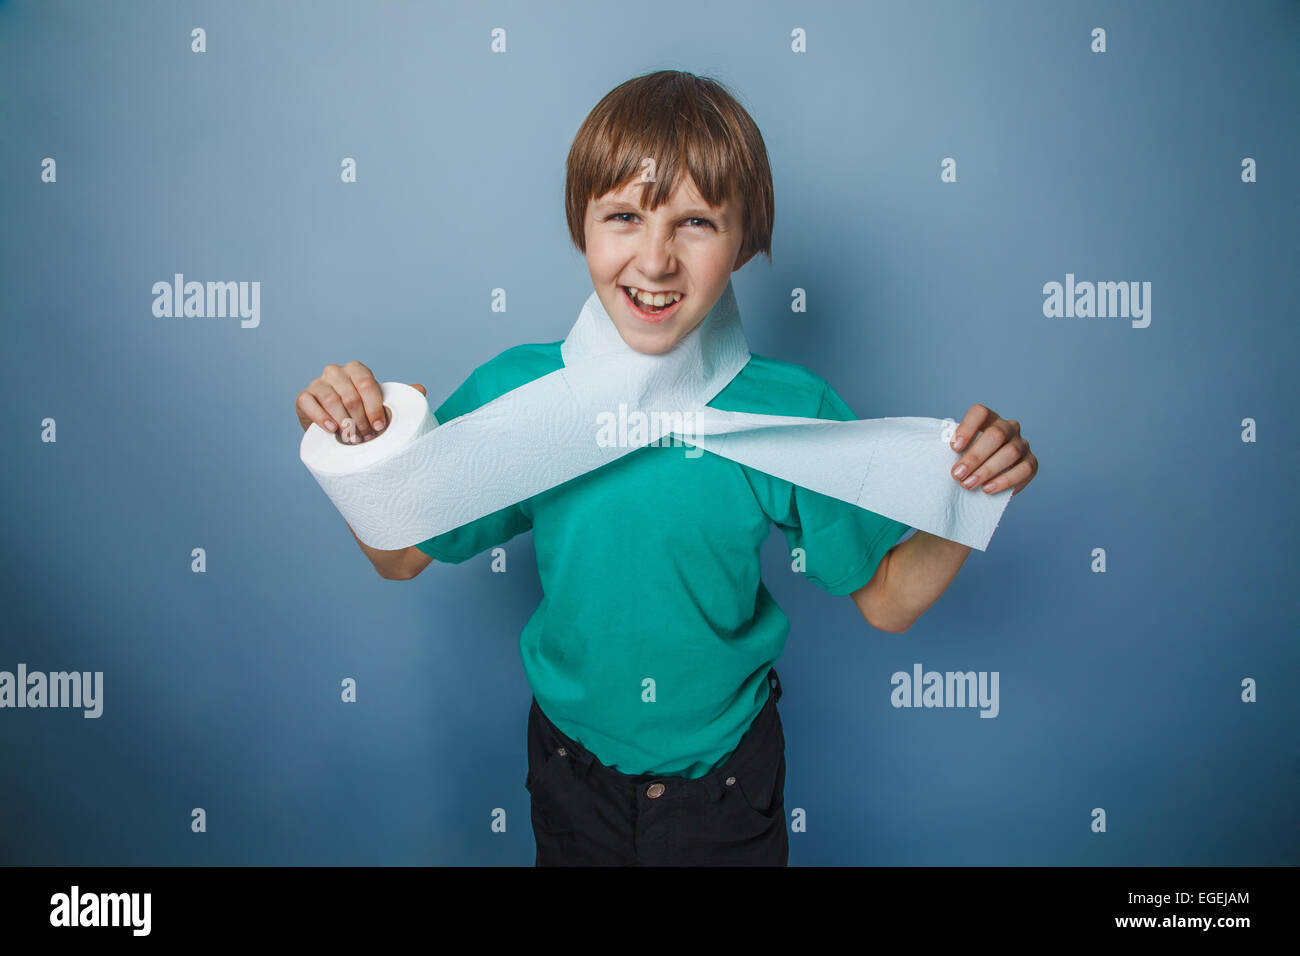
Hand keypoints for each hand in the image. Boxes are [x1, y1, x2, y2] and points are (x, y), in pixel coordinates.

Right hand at [296, 360, 426, 442]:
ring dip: (344, 422)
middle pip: (350, 395)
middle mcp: (335, 372)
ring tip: (352, 438)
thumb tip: (421, 389)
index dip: (375, 407)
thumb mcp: (381, 406)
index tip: (380, 426)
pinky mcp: (303, 397)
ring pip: (331, 400)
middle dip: (361, 420)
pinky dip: (321, 417)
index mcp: (357, 370)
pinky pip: (309, 403)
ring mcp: (318, 383)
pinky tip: (331, 429)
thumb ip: (400, 397)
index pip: (367, 384)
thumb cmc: (362, 415)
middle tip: (367, 437)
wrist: (335, 428)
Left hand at [948, 404, 1036, 496]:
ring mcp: (1022, 444)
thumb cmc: (970, 460)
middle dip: (974, 456)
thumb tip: (939, 455)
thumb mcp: (960, 451)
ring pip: (1010, 452)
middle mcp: (1009, 427)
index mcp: (989, 419)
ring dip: (987, 470)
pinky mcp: (1031, 462)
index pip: (980, 412)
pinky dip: (1005, 481)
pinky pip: (1024, 469)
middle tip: (957, 475)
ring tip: (968, 484)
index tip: (953, 448)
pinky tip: (988, 489)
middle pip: (996, 434)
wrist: (989, 477)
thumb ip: (955, 449)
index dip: (967, 428)